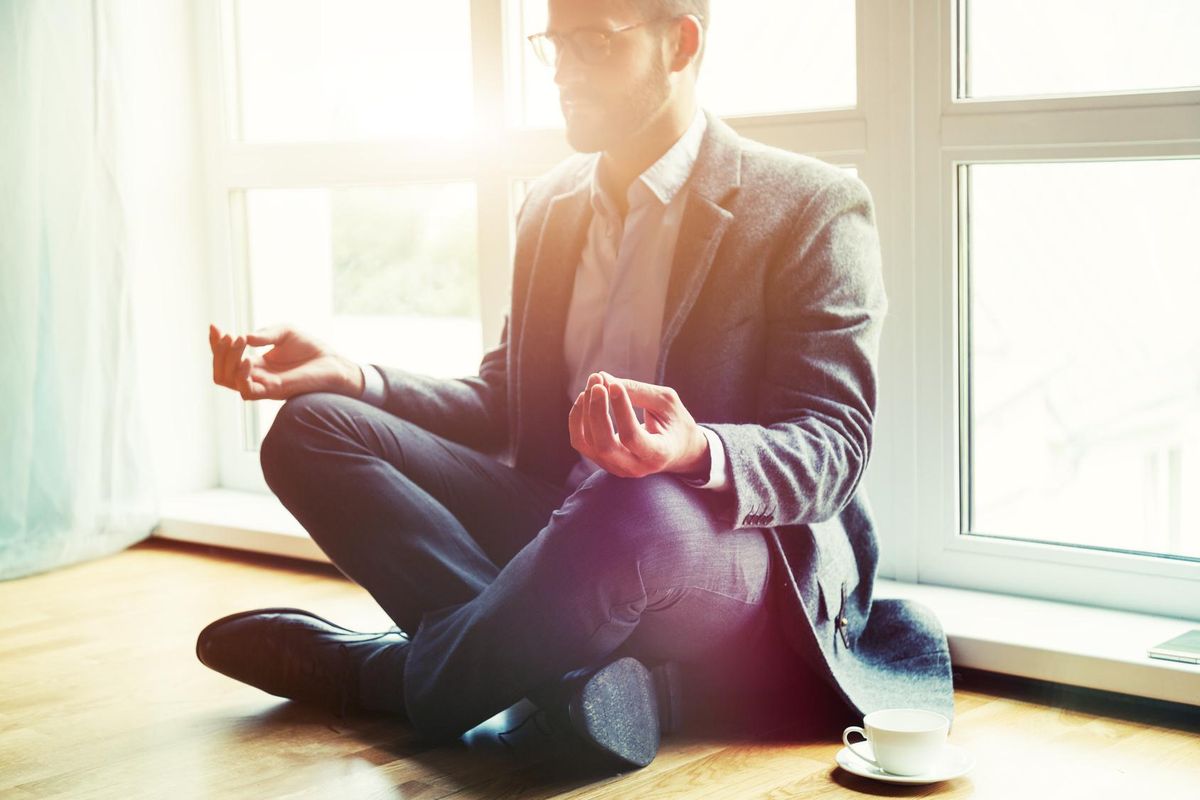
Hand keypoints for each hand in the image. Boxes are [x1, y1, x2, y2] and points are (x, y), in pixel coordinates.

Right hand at [208, 322, 361, 400]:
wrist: (334, 363)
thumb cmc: (311, 349)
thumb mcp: (284, 332)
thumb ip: (264, 334)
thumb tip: (244, 338)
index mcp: (256, 364)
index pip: (225, 358)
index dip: (216, 343)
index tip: (214, 326)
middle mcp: (256, 377)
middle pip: (220, 372)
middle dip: (218, 352)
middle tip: (229, 335)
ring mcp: (263, 385)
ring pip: (228, 381)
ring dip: (227, 360)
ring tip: (238, 341)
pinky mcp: (274, 391)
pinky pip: (247, 391)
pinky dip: (242, 375)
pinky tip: (249, 358)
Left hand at [568, 371, 709, 478]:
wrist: (676, 449)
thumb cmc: (674, 422)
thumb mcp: (666, 403)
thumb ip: (638, 391)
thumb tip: (604, 379)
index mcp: (658, 454)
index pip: (631, 437)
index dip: (620, 409)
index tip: (614, 385)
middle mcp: (636, 467)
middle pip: (605, 445)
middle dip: (596, 411)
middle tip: (597, 382)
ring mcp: (617, 468)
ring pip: (589, 443)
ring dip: (585, 410)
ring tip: (593, 384)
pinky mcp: (603, 462)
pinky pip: (581, 442)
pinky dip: (577, 419)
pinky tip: (584, 398)